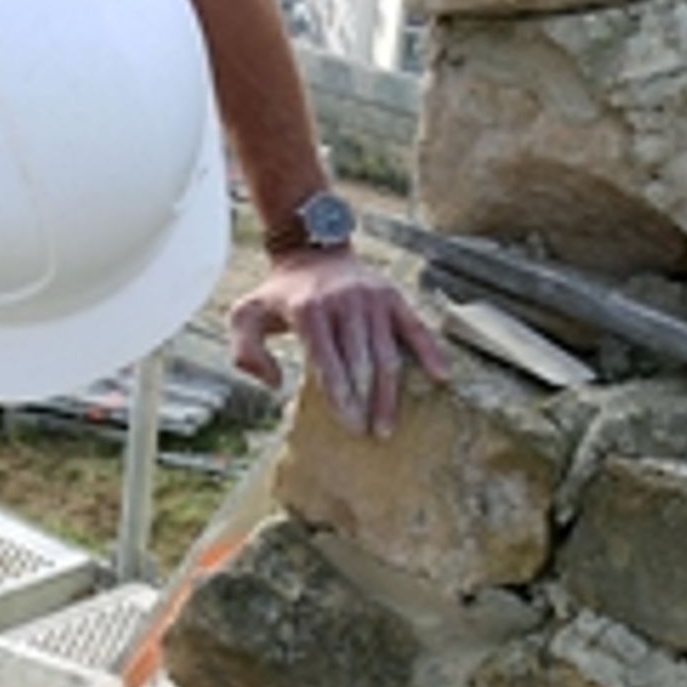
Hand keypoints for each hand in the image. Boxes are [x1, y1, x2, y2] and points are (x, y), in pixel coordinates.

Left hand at [228, 249, 448, 437]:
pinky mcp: (392, 296)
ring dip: (390, 392)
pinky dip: (429, 352)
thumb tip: (274, 383)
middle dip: (367, 402)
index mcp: (309, 310)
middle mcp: (344, 302)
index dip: (340, 397)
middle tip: (372, 434)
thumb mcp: (246, 314)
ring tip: (388, 425)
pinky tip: (440, 377)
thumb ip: (245, 349)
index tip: (349, 425)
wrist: (312, 252)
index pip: (328, 362)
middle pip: (361, 362)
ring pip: (387, 352)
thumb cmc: (280, 295)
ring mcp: (372, 298)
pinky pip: (414, 327)